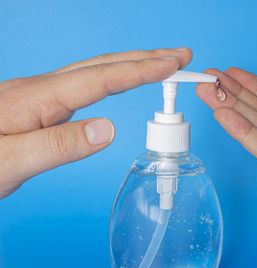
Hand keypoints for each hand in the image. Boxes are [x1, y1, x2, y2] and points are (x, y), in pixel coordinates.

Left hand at [0, 48, 191, 197]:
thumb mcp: (10, 163)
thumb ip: (59, 146)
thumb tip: (108, 129)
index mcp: (38, 99)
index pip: (100, 79)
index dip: (140, 70)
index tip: (172, 64)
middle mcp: (41, 90)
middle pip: (102, 65)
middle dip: (146, 58)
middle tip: (180, 56)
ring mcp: (39, 95)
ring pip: (95, 71)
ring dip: (132, 64)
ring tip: (162, 65)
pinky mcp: (38, 105)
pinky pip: (85, 84)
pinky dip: (113, 77)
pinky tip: (120, 82)